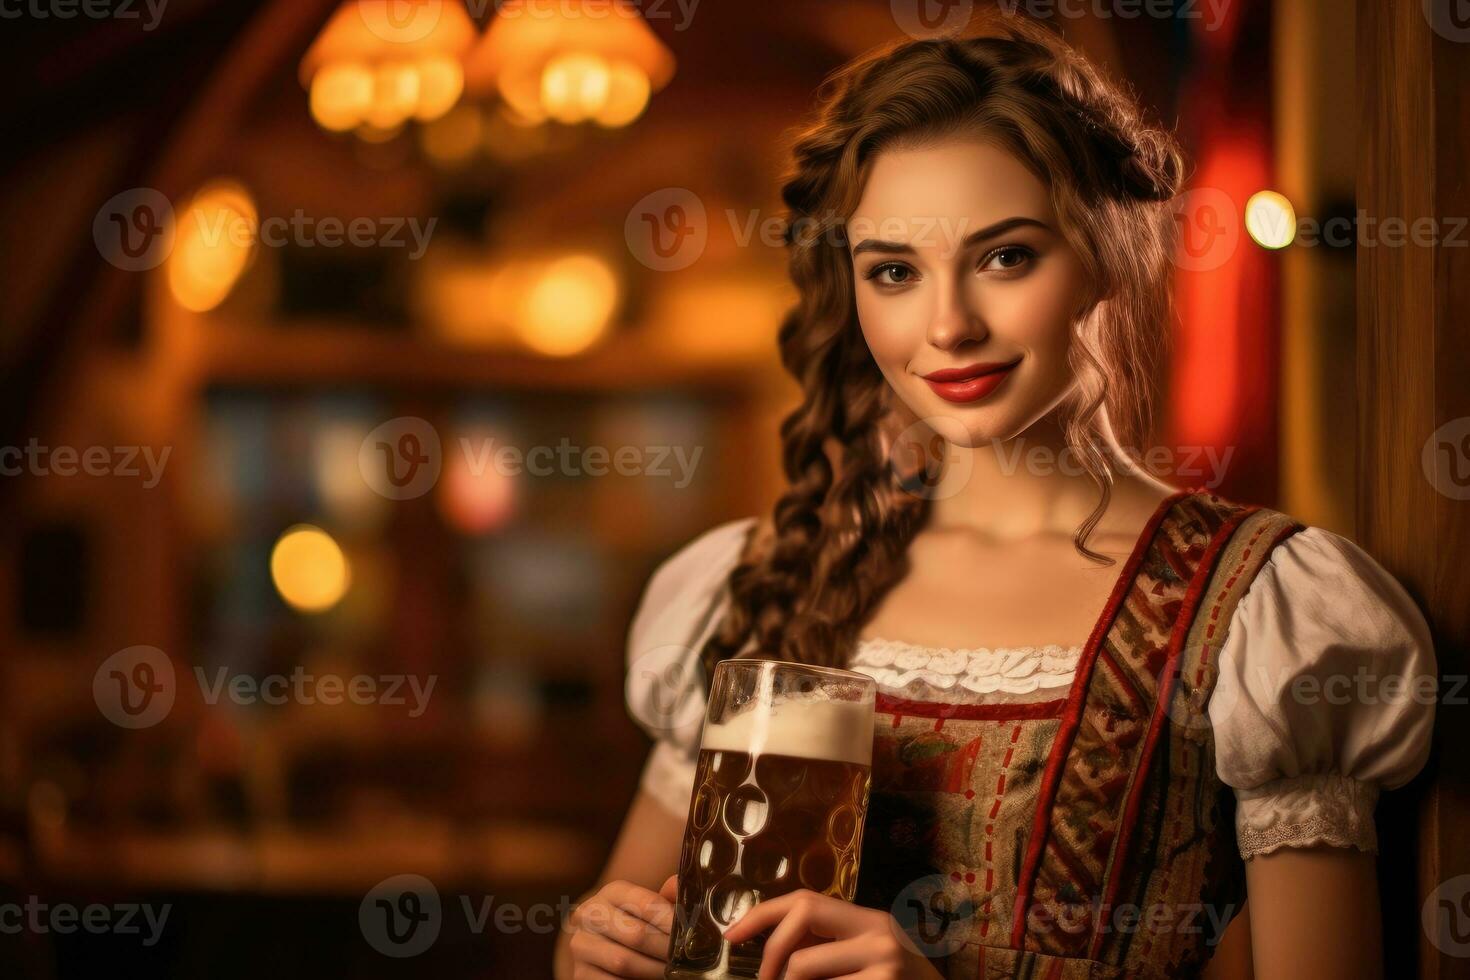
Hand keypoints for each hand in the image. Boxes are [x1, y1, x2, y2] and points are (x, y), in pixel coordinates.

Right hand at [564, 875, 677, 978]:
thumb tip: (677, 884)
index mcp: (613, 892)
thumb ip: (667, 898)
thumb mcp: (649, 908)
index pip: (647, 904)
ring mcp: (581, 944)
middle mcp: (589, 914)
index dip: (672, 922)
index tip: (692, 935)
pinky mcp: (579, 973)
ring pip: (623, 961)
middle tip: (685, 960)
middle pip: (636, 934)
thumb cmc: (636, 924)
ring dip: (653, 970)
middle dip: (665, 950)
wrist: (602, 947)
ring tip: (672, 973)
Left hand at [722, 889, 944, 979]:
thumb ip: (826, 945)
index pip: (804, 900)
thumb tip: (768, 946)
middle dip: (770, 954)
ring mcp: (884, 962)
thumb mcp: (866, 956)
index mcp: (868, 919)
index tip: (730, 935)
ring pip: (802, 969)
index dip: (760, 914)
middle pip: (800, 921)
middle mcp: (879, 932)